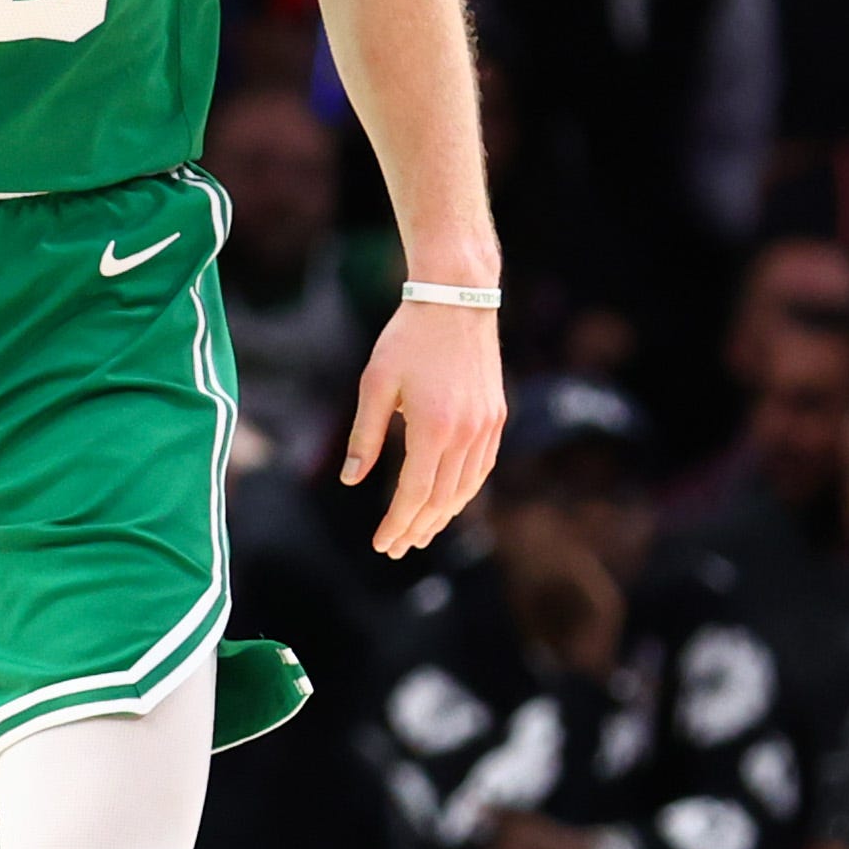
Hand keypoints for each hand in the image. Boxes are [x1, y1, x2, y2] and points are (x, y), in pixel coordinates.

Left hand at [341, 294, 506, 561]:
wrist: (457, 300)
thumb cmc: (408, 337)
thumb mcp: (375, 384)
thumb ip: (365, 436)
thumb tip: (351, 481)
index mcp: (433, 428)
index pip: (414, 494)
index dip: (397, 524)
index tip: (381, 544)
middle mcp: (466, 433)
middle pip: (441, 499)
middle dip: (417, 528)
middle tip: (396, 548)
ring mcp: (487, 427)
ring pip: (465, 489)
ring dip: (442, 516)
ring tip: (420, 532)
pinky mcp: (496, 417)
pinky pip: (482, 468)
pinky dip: (464, 492)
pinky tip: (449, 501)